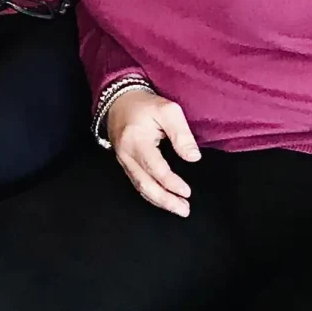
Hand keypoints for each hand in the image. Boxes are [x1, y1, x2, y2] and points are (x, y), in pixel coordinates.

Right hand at [107, 90, 200, 216]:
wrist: (118, 100)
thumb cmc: (144, 104)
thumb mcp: (168, 110)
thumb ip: (181, 134)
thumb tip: (193, 158)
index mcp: (137, 141)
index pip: (156, 169)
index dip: (172, 183)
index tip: (187, 192)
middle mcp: (127, 154)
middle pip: (145, 185)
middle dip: (165, 200)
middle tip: (184, 210)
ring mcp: (123, 160)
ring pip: (140, 187)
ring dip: (159, 201)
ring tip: (178, 208)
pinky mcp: (124, 162)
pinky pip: (137, 183)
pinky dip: (151, 194)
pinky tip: (162, 198)